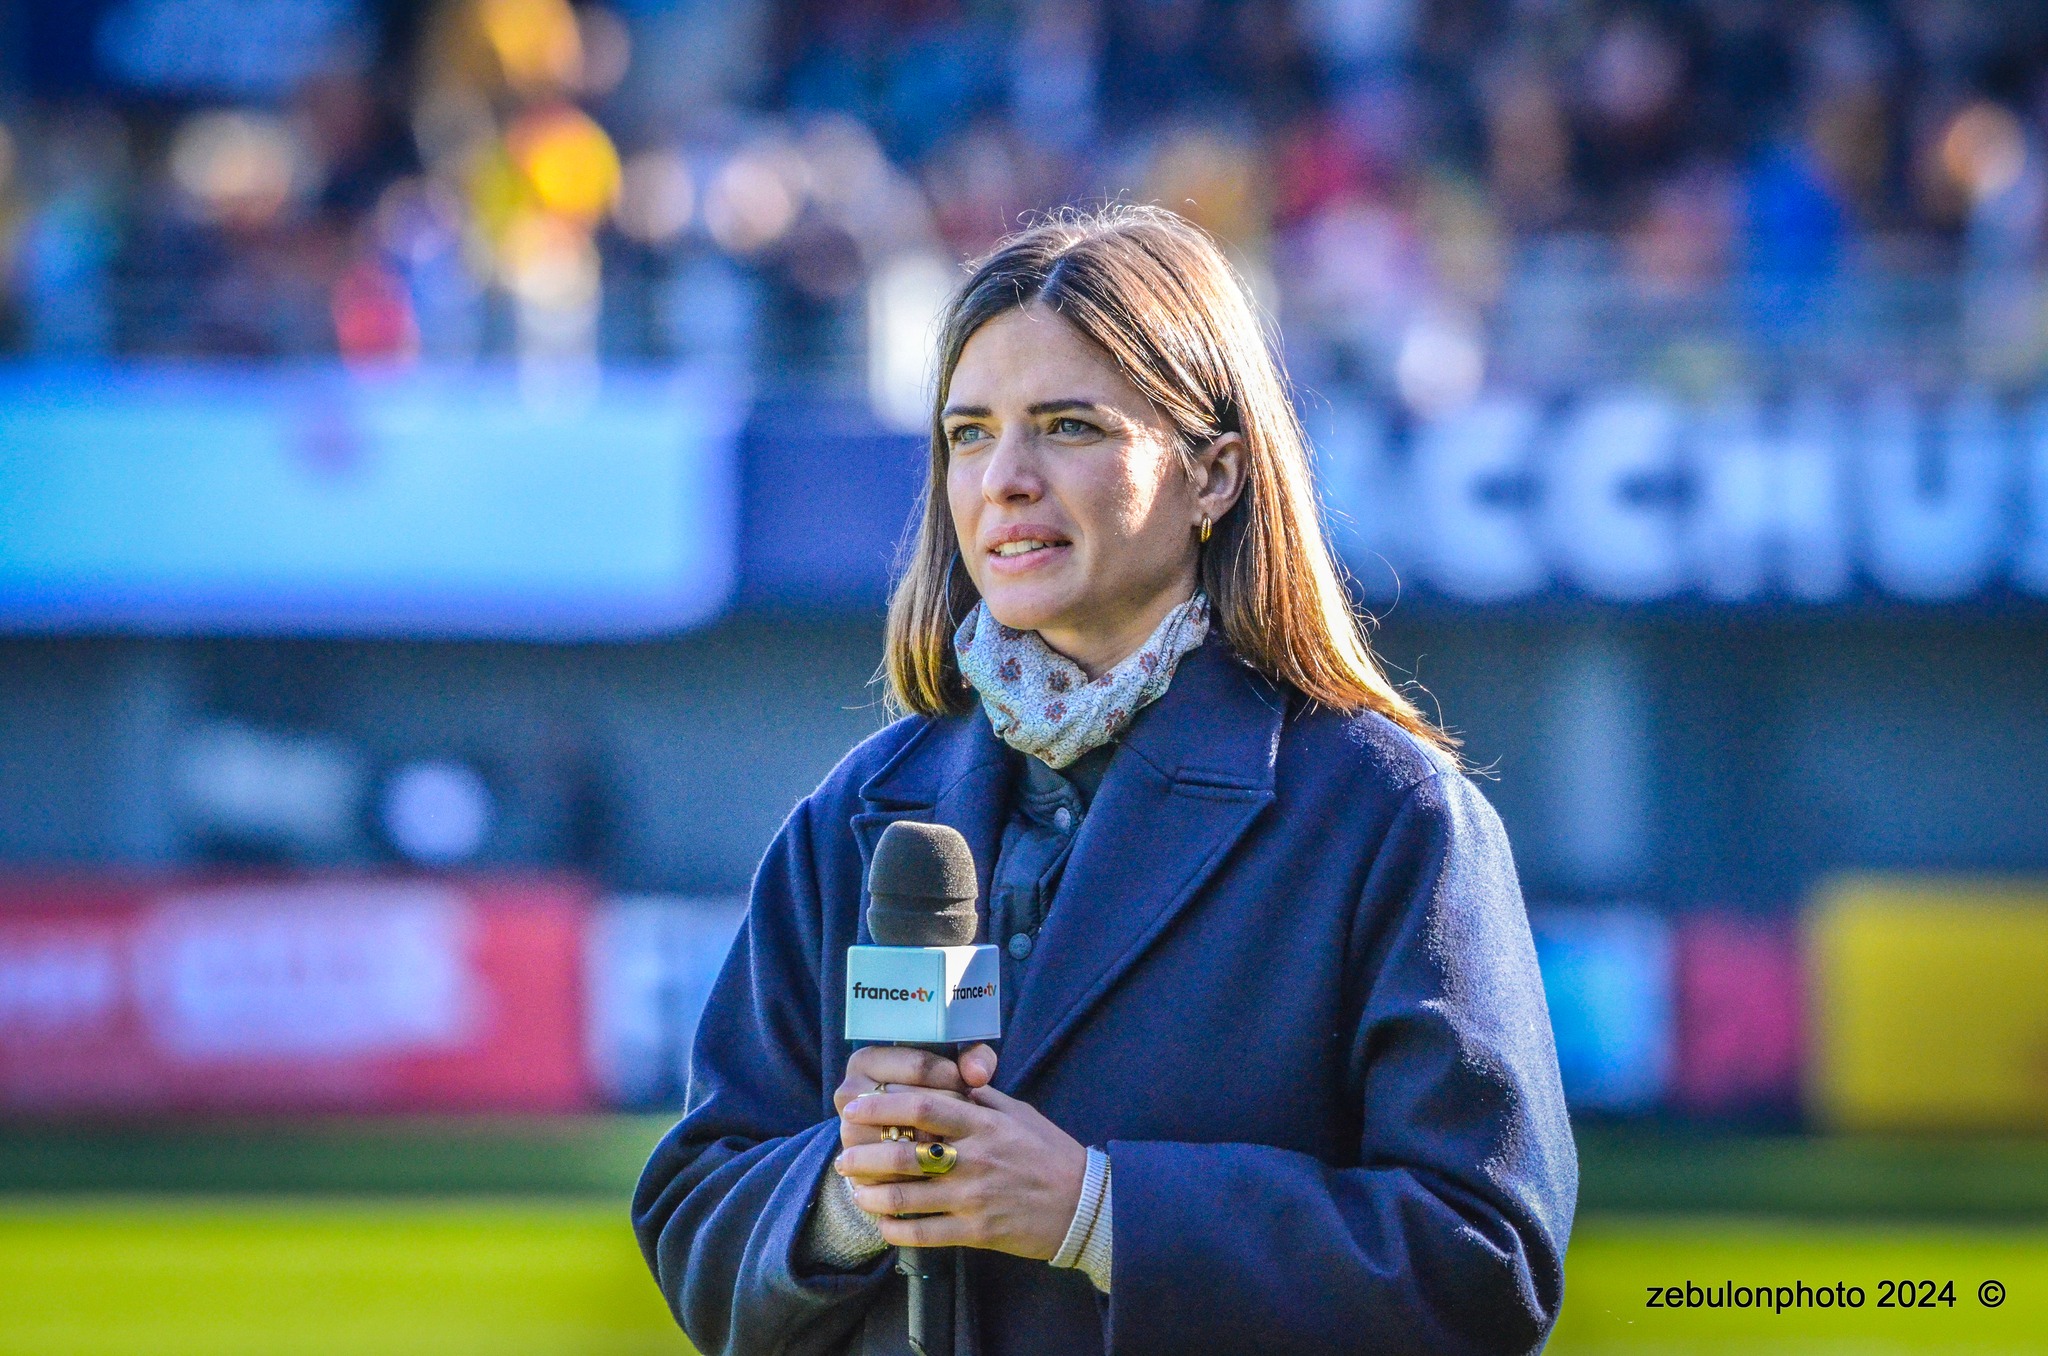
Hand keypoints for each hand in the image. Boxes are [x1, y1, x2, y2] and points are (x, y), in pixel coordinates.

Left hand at [835, 1044, 1087, 1261]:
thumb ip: (981, 1098)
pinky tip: (883, 1224)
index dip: (883, 1107)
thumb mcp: (1019, 1113)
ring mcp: (974, 1198)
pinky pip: (923, 1233)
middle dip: (865, 1157)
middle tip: (844, 1158)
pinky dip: (895, 1230)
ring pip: (907, 1198)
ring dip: (871, 1195)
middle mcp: (975, 1159)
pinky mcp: (977, 1232)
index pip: (923, 1108)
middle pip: (905, 1155)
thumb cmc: (1048, 1153)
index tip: (855, 1107)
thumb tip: (948, 1080)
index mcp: (984, 1124)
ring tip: (855, 1191)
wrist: (1084, 1205)